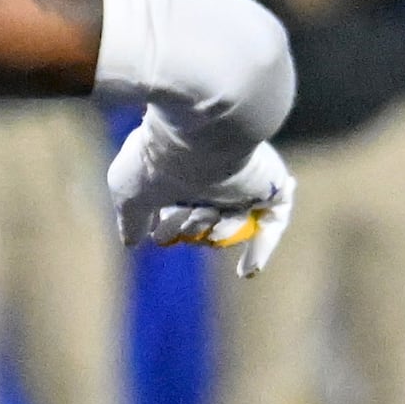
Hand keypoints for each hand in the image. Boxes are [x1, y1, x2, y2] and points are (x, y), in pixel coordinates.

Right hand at [107, 113, 293, 274]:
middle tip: (183, 223)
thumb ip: (132, 219)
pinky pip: (274, 221)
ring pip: (237, 222)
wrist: (199, 133)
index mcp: (182, 171)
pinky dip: (262, 247)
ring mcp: (244, 181)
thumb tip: (132, 242)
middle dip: (193, 229)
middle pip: (208, 219)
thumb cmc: (158, 160)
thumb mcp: (130, 192)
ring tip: (207, 219)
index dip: (171, 230)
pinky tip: (248, 270)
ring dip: (220, 233)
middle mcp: (214, 176)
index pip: (180, 210)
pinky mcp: (271, 186)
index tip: (160, 237)